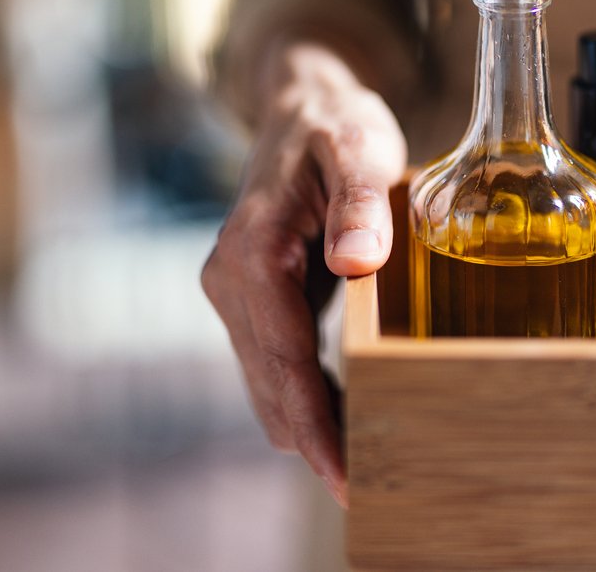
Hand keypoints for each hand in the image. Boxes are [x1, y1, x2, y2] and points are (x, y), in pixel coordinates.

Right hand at [202, 41, 405, 507]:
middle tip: (366, 487)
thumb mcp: (360, 149)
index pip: (282, 360)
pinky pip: (272, 364)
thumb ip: (361, 204)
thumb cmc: (337, 126)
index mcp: (252, 251)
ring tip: (360, 467)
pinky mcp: (249, 299)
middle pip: (269, 385)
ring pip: (266, 383)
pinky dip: (302, 398)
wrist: (305, 107)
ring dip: (305, 425)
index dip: (314, 422)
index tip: (344, 473)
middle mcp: (229, 279)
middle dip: (312, 439)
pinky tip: (344, 419)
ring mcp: (233, 292)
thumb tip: (355, 263)